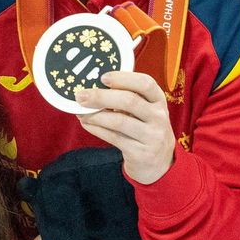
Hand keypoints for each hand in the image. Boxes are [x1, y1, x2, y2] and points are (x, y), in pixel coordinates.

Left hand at [76, 71, 176, 185]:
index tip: (103, 77)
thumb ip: (127, 98)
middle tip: (81, 95)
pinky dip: (96, 129)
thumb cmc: (145, 129)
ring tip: (81, 112)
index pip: (145, 83)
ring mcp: (151, 136)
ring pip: (119, 121)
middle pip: (129, 101)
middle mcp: (158, 117)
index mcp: (158, 101)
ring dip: (95, 115)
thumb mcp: (145, 111)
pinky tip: (87, 124)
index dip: (124, 78)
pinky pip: (114, 138)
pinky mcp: (140, 153)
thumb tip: (93, 87)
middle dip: (101, 97)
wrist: (159, 163)